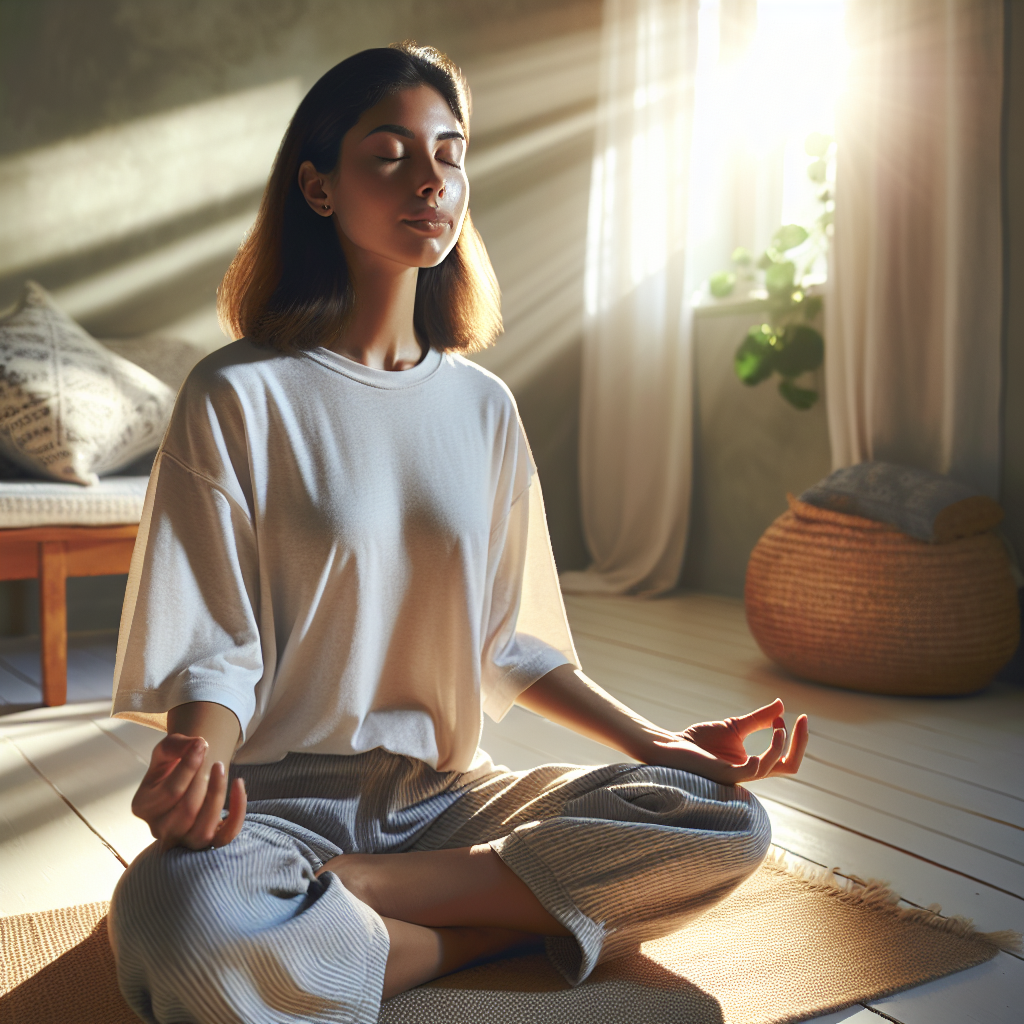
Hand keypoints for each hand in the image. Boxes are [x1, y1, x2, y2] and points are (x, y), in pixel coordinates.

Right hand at [132, 733, 246, 851]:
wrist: (186, 776)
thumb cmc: (174, 762)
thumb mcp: (168, 748)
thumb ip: (177, 744)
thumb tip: (198, 744)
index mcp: (143, 806)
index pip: (170, 792)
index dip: (190, 766)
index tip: (202, 743)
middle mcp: (159, 829)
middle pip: (187, 811)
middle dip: (205, 782)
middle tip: (214, 760)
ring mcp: (182, 840)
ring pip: (203, 831)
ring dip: (218, 797)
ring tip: (222, 769)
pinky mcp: (206, 842)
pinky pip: (225, 837)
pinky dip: (237, 813)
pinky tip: (239, 785)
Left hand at [644, 699, 807, 785]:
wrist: (673, 744)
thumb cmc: (700, 740)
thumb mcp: (735, 726)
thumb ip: (759, 719)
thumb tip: (782, 705)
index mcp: (754, 765)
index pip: (787, 759)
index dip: (796, 739)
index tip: (791, 715)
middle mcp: (751, 773)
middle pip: (790, 766)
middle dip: (800, 743)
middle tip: (804, 719)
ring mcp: (738, 776)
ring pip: (772, 767)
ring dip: (779, 744)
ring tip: (778, 725)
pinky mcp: (724, 774)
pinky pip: (751, 772)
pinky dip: (762, 759)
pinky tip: (762, 745)